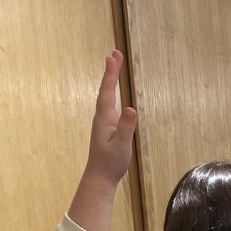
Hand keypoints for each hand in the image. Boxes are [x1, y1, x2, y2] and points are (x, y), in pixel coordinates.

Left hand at [67, 50, 136, 230]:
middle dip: (110, 72)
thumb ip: (126, 128)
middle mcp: (102, 117)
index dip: (111, 74)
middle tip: (115, 54)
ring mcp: (104, 122)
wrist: (100, 177)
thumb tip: (131, 109)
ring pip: (106, 96)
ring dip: (110, 80)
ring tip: (113, 66)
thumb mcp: (122, 146)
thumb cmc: (111, 163)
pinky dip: (111, 93)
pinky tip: (114, 93)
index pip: (108, 91)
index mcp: (105, 118)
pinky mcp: (107, 128)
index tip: (114, 57)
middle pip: (106, 89)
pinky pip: (109, 105)